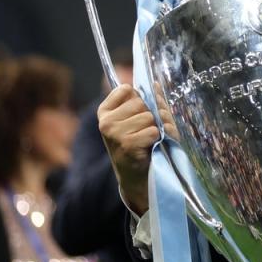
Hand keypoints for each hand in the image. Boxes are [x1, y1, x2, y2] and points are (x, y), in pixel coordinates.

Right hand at [97, 85, 159, 214]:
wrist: (138, 178)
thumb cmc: (141, 146)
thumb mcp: (141, 121)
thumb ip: (149, 101)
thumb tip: (154, 83)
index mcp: (105, 111)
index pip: (127, 89)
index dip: (140, 100)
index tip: (138, 115)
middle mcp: (105, 121)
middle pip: (141, 103)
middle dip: (152, 116)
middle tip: (148, 132)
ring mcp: (114, 133)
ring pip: (149, 117)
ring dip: (155, 129)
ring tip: (149, 141)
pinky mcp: (127, 144)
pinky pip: (153, 131)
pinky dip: (156, 139)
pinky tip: (149, 148)